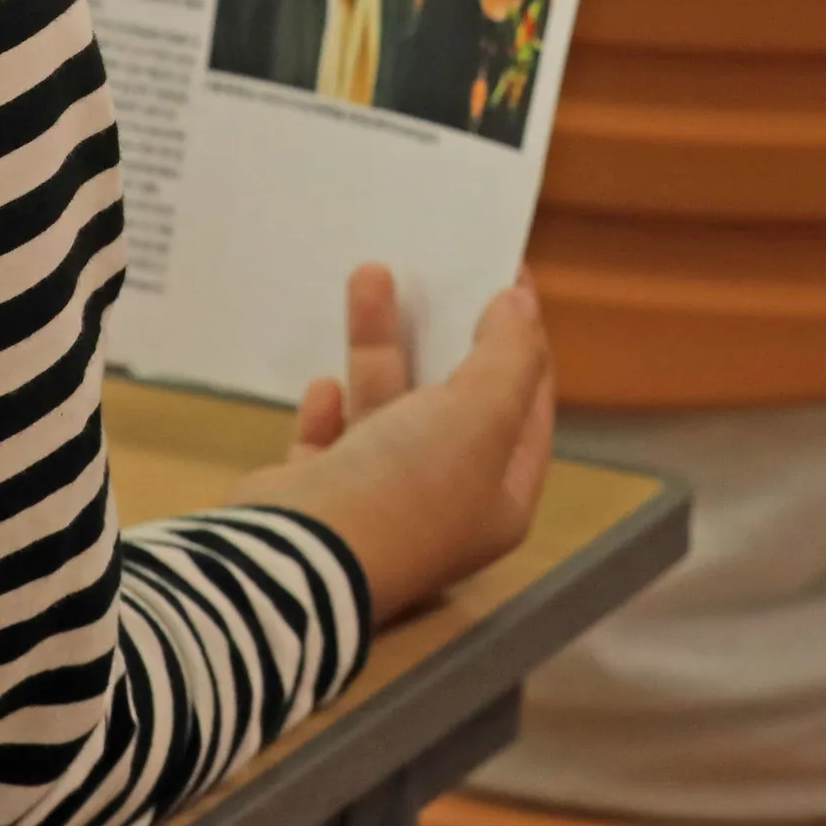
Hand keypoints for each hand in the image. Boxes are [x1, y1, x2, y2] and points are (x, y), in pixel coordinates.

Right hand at [237, 265, 557, 621]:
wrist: (296, 558)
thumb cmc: (406, 487)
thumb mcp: (481, 414)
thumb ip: (508, 356)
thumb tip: (520, 307)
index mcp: (498, 497)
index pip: (529, 406)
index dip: (526, 339)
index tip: (511, 276)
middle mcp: (443, 503)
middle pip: (456, 401)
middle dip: (448, 333)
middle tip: (444, 268)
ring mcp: (377, 501)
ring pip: (387, 405)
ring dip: (380, 345)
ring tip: (369, 273)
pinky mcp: (318, 495)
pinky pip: (332, 437)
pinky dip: (331, 407)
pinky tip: (324, 385)